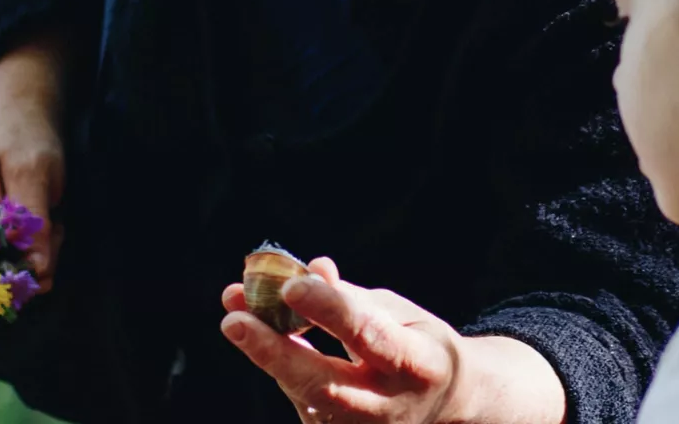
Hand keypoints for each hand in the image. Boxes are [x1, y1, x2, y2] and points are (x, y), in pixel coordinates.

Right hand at [0, 41, 66, 290]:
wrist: (19, 122)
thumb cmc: (23, 140)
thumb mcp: (34, 173)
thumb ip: (34, 223)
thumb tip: (38, 274)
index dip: (19, 272)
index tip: (47, 251)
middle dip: (36, 256)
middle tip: (53, 221)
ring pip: (13, 270)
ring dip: (42, 249)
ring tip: (49, 214)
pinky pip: (17, 260)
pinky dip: (39, 246)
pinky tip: (44, 221)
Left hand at [220, 258, 464, 423]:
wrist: (444, 403)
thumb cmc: (415, 341)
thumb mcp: (398, 310)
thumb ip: (351, 296)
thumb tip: (312, 270)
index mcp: (418, 364)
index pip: (369, 336)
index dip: (330, 310)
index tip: (291, 284)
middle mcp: (390, 408)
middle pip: (325, 386)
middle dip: (276, 352)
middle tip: (234, 320)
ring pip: (304, 398)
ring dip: (266, 354)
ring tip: (235, 315)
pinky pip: (301, 401)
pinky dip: (278, 365)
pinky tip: (257, 333)